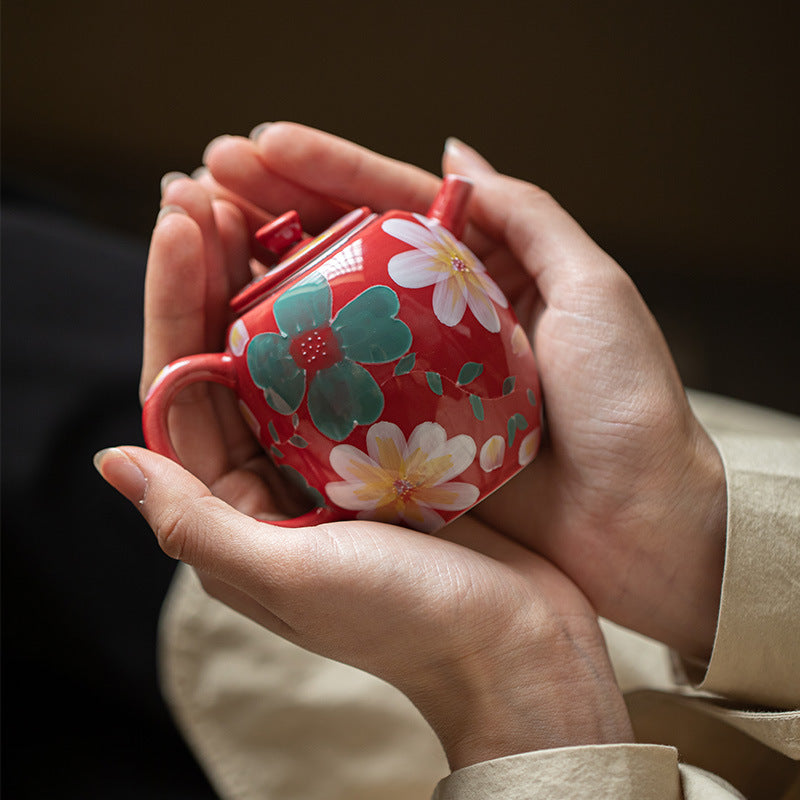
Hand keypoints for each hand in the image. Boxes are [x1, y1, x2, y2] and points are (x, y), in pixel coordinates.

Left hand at [107, 180, 632, 769]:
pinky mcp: (392, 448)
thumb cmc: (411, 624)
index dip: (173, 302)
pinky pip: (353, 365)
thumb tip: (113, 460)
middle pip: (230, 359)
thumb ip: (197, 524)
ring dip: (273, 278)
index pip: (183, 391)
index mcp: (239, 511)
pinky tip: (347, 257)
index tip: (180, 220)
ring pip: (290, 352)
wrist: (518, 649)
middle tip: (212, 187)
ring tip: (265, 201)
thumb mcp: (294, 580)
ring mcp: (335, 459)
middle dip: (213, 273)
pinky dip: (345, 311)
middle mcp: (277, 479)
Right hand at [196, 123, 726, 659]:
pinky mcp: (401, 434)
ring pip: (329, 315)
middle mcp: (441, 321)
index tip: (259, 146)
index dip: (327, 172)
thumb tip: (454, 151)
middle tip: (202, 182)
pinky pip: (333, 387)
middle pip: (346, 253)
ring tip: (202, 241)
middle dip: (275, 212)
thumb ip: (528, 216)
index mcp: (486, 275)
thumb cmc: (628, 408)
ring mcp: (415, 379)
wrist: (635, 526)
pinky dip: (287, 359)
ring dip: (265, 278)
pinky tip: (235, 332)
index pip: (394, 207)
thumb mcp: (594, 291)